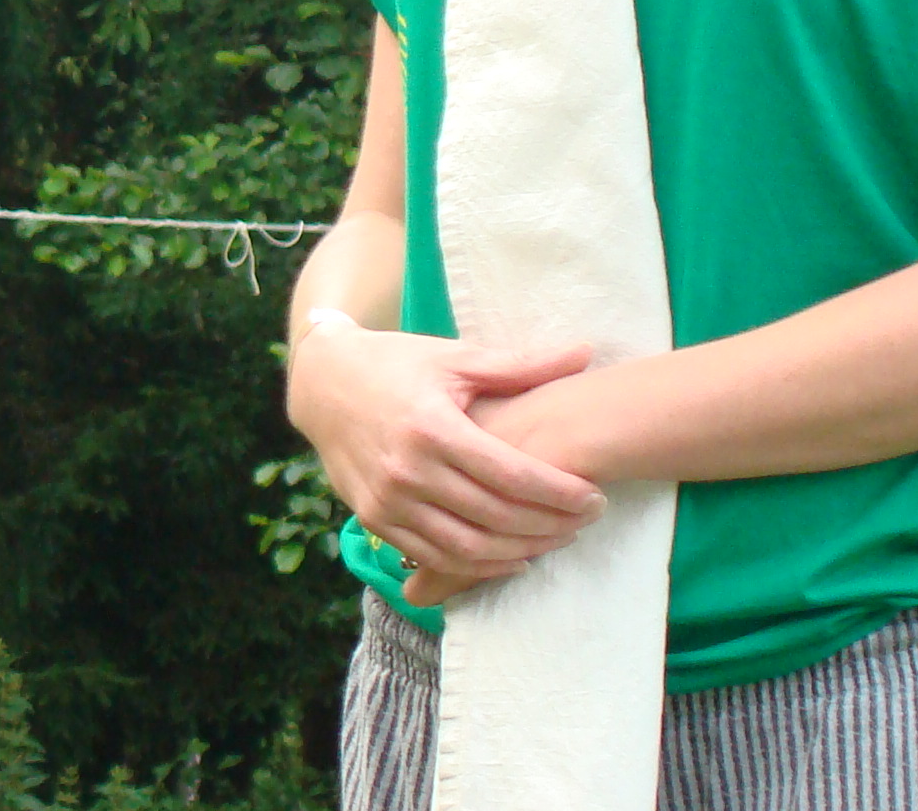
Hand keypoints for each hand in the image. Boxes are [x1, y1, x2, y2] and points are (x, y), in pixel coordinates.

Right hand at [286, 324, 603, 605]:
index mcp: (432, 425)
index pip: (511, 473)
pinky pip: (435, 556)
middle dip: (552, 524)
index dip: (560, 492)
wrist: (321, 383)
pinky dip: (479, 565)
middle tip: (588, 520)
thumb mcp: (453, 357)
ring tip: (559, 540)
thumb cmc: (395, 364)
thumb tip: (584, 352)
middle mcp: (408, 469)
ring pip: (469, 547)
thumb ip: (520, 364)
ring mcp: (387, 500)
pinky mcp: (374, 519)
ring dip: (522, 551)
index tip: (595, 497)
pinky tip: (512, 557)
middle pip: (496, 516)